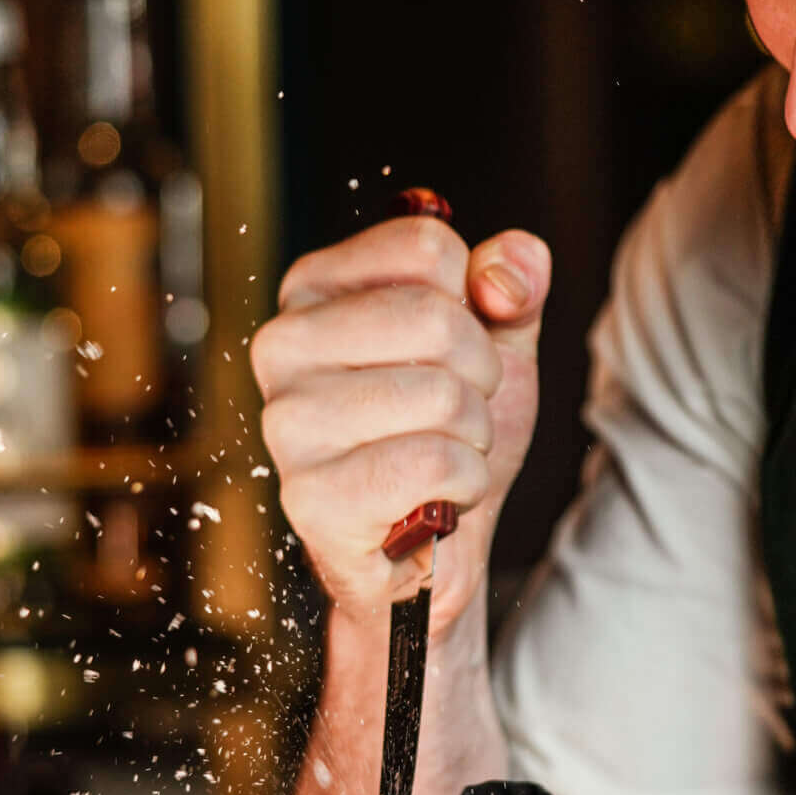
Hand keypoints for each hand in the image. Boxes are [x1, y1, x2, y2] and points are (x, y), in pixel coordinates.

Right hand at [252, 213, 550, 632]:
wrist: (426, 548)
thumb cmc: (444, 434)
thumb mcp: (493, 341)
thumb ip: (513, 283)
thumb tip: (507, 269)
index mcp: (313, 289)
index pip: (425, 245)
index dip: (474, 302)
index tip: (453, 349)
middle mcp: (282, 346)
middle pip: (437, 317)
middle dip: (480, 375)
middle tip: (454, 414)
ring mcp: (288, 423)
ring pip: (442, 395)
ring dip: (474, 437)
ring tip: (440, 456)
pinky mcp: (310, 497)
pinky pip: (433, 466)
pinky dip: (463, 487)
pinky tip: (432, 501)